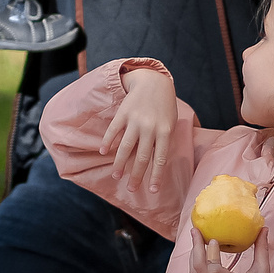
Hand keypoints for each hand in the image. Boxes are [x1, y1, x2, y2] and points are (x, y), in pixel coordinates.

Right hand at [103, 65, 176, 186]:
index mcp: (165, 131)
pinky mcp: (123, 113)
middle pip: (142, 157)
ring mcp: (135, 120)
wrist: (154, 81)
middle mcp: (150, 127)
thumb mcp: (170, 123)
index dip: (156, 176)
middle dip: (136, 175)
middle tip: (131, 189)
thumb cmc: (164, 106)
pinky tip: (103, 152)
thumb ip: (163, 141)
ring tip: (116, 175)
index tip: (152, 191)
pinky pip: (114, 130)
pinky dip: (107, 141)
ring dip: (120, 163)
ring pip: (125, 146)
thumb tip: (154, 163)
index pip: (160, 159)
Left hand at [189, 224, 272, 272]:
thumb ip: (261, 250)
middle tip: (196, 230)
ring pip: (194, 272)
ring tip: (196, 236)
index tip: (214, 240)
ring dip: (194, 253)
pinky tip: (199, 250)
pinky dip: (195, 261)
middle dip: (196, 247)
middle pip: (199, 269)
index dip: (212, 254)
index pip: (215, 271)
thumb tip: (263, 229)